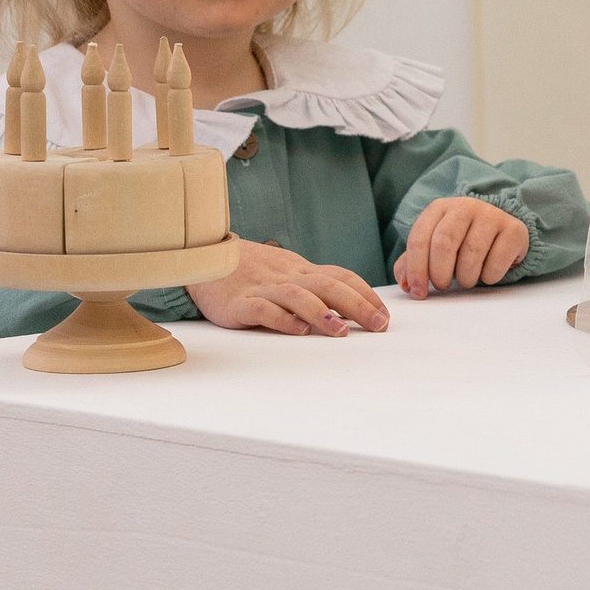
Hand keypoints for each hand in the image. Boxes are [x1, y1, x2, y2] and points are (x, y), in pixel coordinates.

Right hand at [187, 239, 389, 336]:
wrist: (205, 257)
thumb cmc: (252, 272)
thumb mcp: (287, 274)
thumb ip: (314, 287)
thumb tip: (352, 309)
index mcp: (301, 270)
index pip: (340, 276)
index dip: (365, 293)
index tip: (384, 314)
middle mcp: (287, 277)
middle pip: (328, 285)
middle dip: (357, 305)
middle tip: (378, 325)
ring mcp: (263, 288)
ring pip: (298, 296)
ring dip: (322, 313)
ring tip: (341, 332)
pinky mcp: (239, 303)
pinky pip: (263, 309)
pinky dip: (282, 319)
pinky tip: (298, 331)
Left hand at [397, 197, 530, 297]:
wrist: (500, 233)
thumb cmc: (460, 244)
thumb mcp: (433, 248)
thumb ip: (412, 264)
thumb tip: (407, 285)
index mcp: (439, 208)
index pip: (419, 238)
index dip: (416, 269)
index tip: (418, 292)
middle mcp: (465, 206)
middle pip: (444, 243)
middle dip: (439, 274)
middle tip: (443, 287)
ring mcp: (491, 215)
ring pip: (471, 255)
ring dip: (465, 278)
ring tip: (466, 279)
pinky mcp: (514, 229)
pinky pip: (496, 263)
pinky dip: (488, 277)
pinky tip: (487, 273)